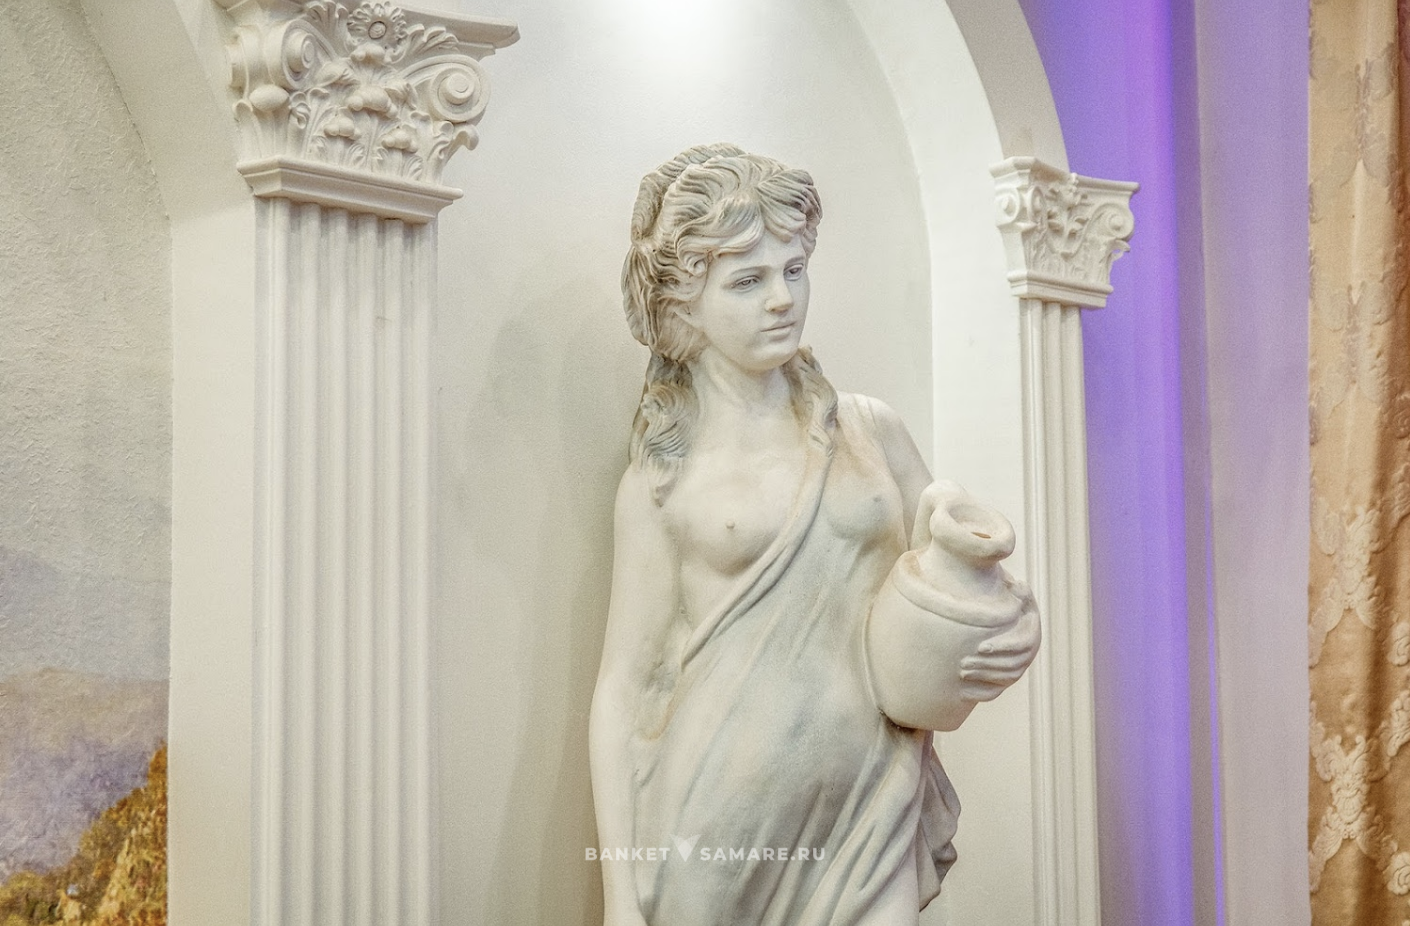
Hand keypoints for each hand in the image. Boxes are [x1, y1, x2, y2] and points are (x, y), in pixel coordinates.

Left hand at [957, 586, 1039, 701]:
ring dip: (982, 677)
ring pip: (1003, 680)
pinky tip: (963, 692)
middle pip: (1010, 666)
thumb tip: (1017, 585)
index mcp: (1032, 635)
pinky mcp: (1005, 680)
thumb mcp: (1018, 593)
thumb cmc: (1009, 601)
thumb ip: (1018, 590)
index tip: (980, 646)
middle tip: (963, 662)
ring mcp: (1017, 669)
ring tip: (961, 671)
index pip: (1020, 646)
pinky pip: (995, 692)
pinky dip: (980, 694)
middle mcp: (1028, 655)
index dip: (1002, 648)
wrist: (1005, 616)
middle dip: (986, 665)